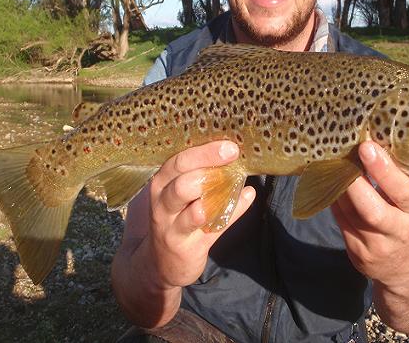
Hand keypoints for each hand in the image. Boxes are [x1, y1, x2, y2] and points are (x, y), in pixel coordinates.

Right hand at [143, 140, 255, 290]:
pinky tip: (248, 198)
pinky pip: (215, 230)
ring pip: (196, 212)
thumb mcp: (177, 192)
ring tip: (237, 181)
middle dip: (209, 168)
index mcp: (161, 184)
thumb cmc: (175, 216)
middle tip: (233, 155)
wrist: (160, 263)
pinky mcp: (188, 249)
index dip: (204, 153)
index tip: (229, 146)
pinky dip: (233, 212)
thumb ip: (199, 172)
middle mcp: (162, 205)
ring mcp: (173, 229)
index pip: (178, 163)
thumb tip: (231, 150)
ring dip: (219, 196)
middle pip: (183, 184)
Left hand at [332, 141, 408, 287]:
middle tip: (342, 156)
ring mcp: (373, 247)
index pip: (403, 193)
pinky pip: (339, 220)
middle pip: (371, 210)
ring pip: (348, 214)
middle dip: (354, 182)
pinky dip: (333, 199)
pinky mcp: (355, 254)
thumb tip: (372, 145)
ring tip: (332, 162)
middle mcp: (396, 233)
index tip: (367, 147)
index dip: (384, 170)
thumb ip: (398, 181)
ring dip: (337, 186)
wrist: (408, 271)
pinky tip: (329, 183)